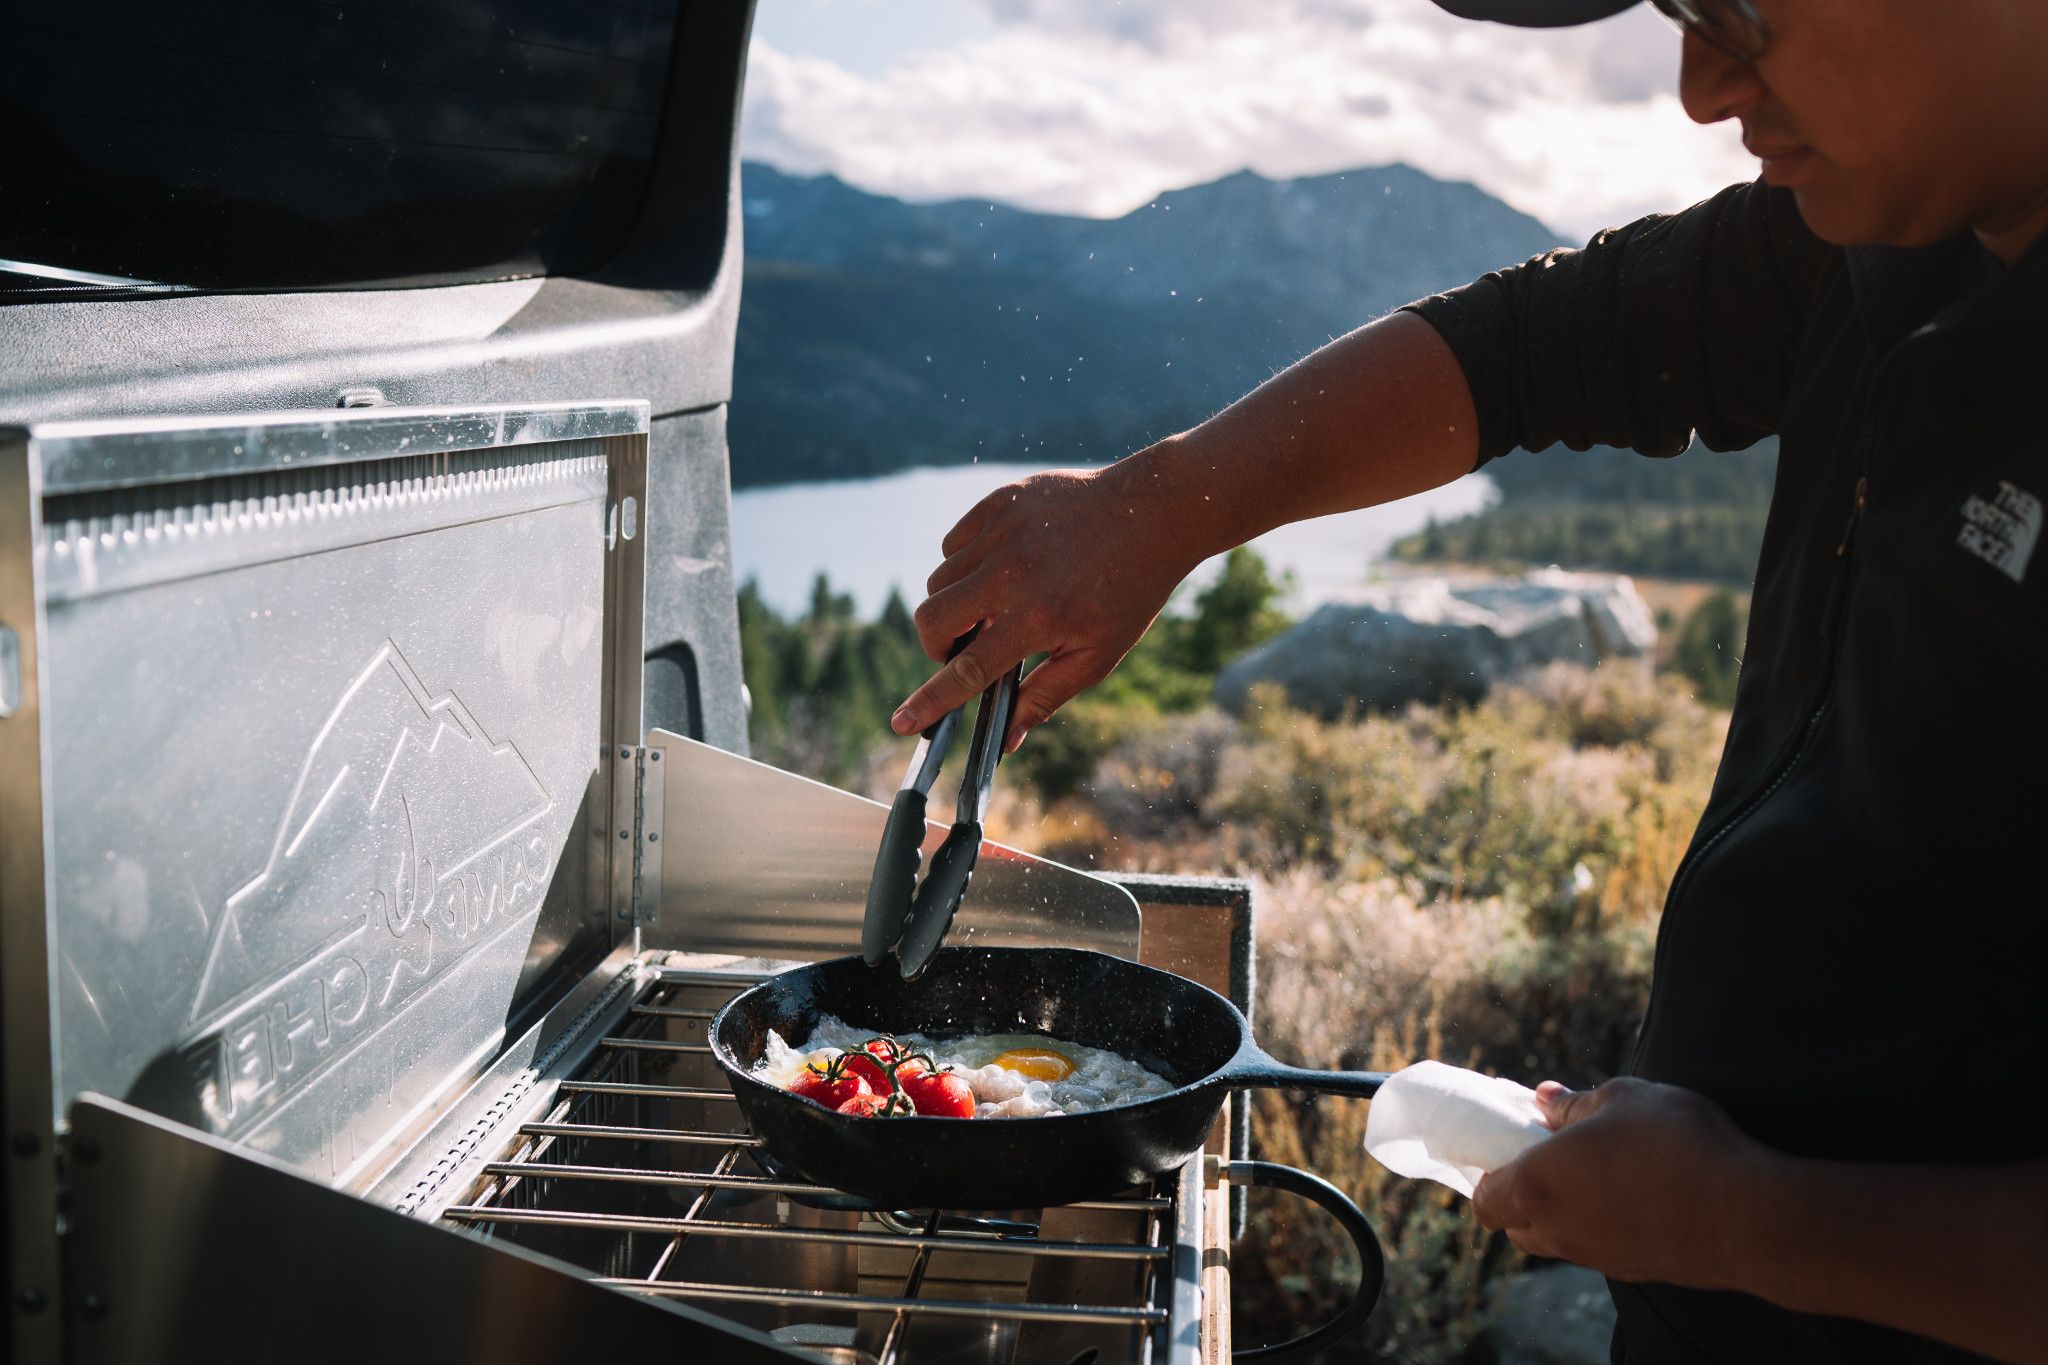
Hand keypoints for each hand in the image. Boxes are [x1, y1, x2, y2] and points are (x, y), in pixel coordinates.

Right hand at [892, 459, 1203, 747]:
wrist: (1154, 512)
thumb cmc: (1129, 591)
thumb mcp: (1098, 655)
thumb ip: (1046, 697)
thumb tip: (1006, 741)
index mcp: (1037, 617)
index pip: (967, 670)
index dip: (929, 701)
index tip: (900, 723)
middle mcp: (1012, 572)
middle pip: (932, 619)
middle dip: (937, 645)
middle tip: (966, 649)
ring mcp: (1002, 532)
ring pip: (939, 580)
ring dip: (955, 604)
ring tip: (998, 604)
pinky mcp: (1000, 502)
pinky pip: (953, 542)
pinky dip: (965, 563)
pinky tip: (1002, 566)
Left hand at [1472, 1077, 1774, 1288]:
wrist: (1748, 1215)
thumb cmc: (1676, 1146)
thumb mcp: (1623, 1099)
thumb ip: (1574, 1103)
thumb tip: (1544, 1100)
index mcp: (1537, 1186)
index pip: (1485, 1200)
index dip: (1490, 1174)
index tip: (1514, 1145)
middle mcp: (1559, 1231)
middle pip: (1515, 1226)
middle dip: (1521, 1195)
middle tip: (1555, 1156)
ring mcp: (1598, 1257)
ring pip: (1557, 1240)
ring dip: (1562, 1211)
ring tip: (1600, 1172)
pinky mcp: (1638, 1270)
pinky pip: (1600, 1248)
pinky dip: (1602, 1225)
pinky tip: (1639, 1194)